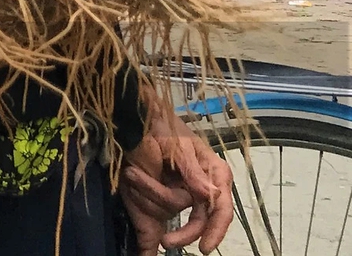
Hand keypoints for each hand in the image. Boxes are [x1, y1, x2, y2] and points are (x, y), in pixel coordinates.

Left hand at [120, 102, 231, 253]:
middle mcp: (203, 182)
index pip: (221, 206)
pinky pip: (162, 208)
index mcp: (213, 170)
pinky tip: (146, 246)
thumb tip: (212, 193)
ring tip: (131, 174)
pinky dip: (152, 216)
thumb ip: (192, 170)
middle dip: (185, 232)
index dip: (215, 229)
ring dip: (151, 197)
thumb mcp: (176, 143)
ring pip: (175, 210)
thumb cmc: (161, 122)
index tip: (204, 247)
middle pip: (201, 218)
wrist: (135, 112)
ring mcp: (185, 187)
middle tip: (166, 242)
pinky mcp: (167, 189)